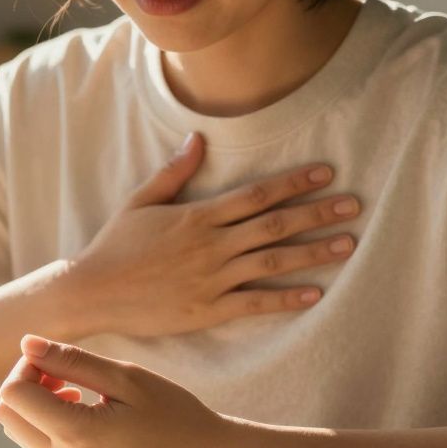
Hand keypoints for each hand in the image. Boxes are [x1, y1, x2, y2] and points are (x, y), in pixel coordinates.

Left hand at [0, 334, 227, 447]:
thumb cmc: (174, 414)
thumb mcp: (126, 377)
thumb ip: (71, 360)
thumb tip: (26, 344)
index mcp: (77, 436)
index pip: (14, 394)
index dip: (28, 367)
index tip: (60, 359)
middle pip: (8, 415)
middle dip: (27, 385)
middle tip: (67, 374)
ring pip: (20, 431)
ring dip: (37, 405)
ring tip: (79, 393)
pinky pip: (41, 447)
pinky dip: (50, 424)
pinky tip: (86, 413)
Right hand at [63, 132, 360, 336]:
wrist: (92, 292)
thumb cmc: (115, 245)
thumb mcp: (140, 201)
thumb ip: (174, 171)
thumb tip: (198, 138)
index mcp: (198, 216)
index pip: (257, 194)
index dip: (294, 182)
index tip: (326, 173)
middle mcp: (211, 245)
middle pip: (275, 225)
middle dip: (317, 214)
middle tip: (354, 205)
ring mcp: (211, 279)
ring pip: (272, 263)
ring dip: (313, 253)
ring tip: (348, 244)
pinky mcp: (207, 310)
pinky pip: (254, 304)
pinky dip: (286, 299)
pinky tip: (315, 294)